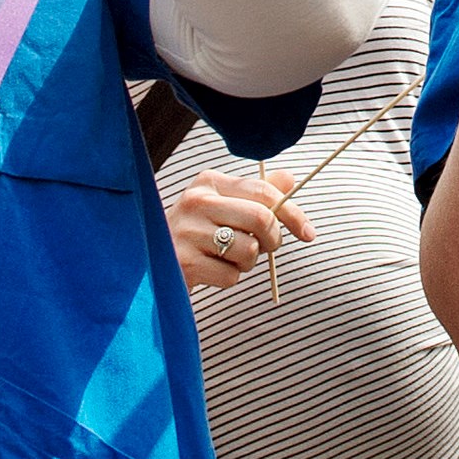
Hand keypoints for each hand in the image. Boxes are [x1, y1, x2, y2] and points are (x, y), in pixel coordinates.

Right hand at [166, 167, 313, 292]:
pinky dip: (229, 279)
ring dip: (247, 263)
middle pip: (261, 218)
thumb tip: (290, 179)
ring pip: (248, 250)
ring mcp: (187, 232)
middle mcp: (196, 202)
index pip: (264, 191)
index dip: (293, 213)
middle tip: (265, 248)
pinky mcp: (183, 262)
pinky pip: (231, 276)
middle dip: (273, 240)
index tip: (308, 233)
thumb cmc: (196, 233)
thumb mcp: (222, 206)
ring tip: (228, 258)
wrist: (150, 261)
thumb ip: (255, 193)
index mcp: (208, 182)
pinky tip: (211, 271)